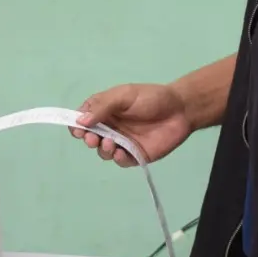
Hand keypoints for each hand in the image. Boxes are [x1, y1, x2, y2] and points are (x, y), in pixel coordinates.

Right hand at [68, 82, 192, 167]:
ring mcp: (122, 142)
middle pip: (90, 137)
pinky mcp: (135, 154)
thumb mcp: (124, 96)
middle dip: (88, 139)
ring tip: (110, 144)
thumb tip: (80, 121)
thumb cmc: (151, 98)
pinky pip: (121, 160)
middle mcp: (110, 127)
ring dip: (102, 150)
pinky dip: (118, 159)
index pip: (83, 119)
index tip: (78, 130)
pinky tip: (121, 153)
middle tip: (93, 139)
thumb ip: (103, 107)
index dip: (77, 125)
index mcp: (104, 110)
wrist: (181, 110)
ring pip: (103, 151)